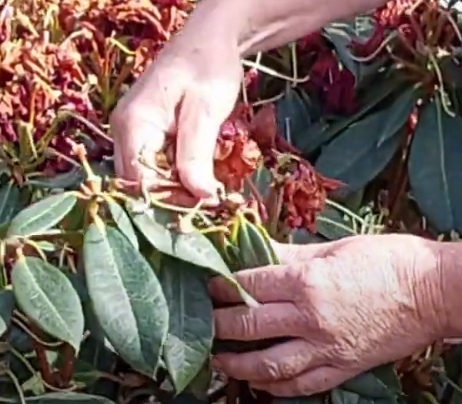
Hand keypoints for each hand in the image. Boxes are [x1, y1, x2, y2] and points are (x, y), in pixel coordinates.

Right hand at [109, 34, 242, 198]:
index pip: (139, 179)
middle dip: (170, 197)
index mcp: (133, 122)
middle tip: (210, 200)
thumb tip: (199, 196)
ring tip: (207, 190)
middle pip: (135, 182)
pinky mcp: (139, 134)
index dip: (169, 198)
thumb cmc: (209, 66)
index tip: (205, 203)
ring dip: (172, 189)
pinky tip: (198, 176)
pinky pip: (149, 165)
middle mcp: (121, 130)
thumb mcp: (208, 110)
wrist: (208, 37)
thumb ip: (197, 154)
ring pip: (142, 177)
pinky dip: (173, 176)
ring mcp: (127, 132)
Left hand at [209, 234, 447, 396]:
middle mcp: (310, 317)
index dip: (222, 286)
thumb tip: (255, 249)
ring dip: (238, 365)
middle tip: (202, 322)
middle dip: (219, 325)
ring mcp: (327, 347)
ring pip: (269, 364)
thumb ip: (290, 254)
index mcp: (306, 281)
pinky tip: (259, 383)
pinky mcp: (343, 367)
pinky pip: (302, 384)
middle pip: (249, 326)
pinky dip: (276, 387)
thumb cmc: (388, 260)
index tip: (208, 286)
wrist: (435, 292)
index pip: (249, 286)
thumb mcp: (334, 248)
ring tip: (219, 360)